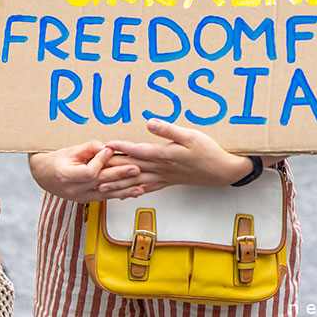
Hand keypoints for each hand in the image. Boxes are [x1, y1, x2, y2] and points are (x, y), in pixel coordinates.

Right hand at [28, 141, 142, 202]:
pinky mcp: (87, 199)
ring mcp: (80, 197)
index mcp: (67, 176)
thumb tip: (106, 147)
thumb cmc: (56, 160)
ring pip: (105, 194)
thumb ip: (88, 148)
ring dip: (124, 190)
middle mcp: (74, 190)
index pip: (89, 172)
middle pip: (100, 183)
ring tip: (139, 187)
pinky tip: (131, 193)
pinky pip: (104, 198)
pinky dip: (119, 195)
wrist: (44, 175)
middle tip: (135, 168)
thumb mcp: (70, 150)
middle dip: (120, 175)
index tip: (109, 151)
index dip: (100, 162)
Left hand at [106, 119, 251, 191]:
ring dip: (118, 183)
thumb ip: (168, 130)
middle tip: (94, 169)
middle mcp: (161, 168)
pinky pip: (147, 188)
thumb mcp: (190, 135)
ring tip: (100, 186)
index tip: (105, 144)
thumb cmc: (207, 150)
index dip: (120, 147)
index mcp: (165, 155)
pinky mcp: (169, 182)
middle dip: (112, 168)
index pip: (137, 151)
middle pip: (132, 168)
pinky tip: (124, 194)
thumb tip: (149, 123)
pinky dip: (134, 191)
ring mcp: (164, 177)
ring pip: (136, 181)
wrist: (222, 171)